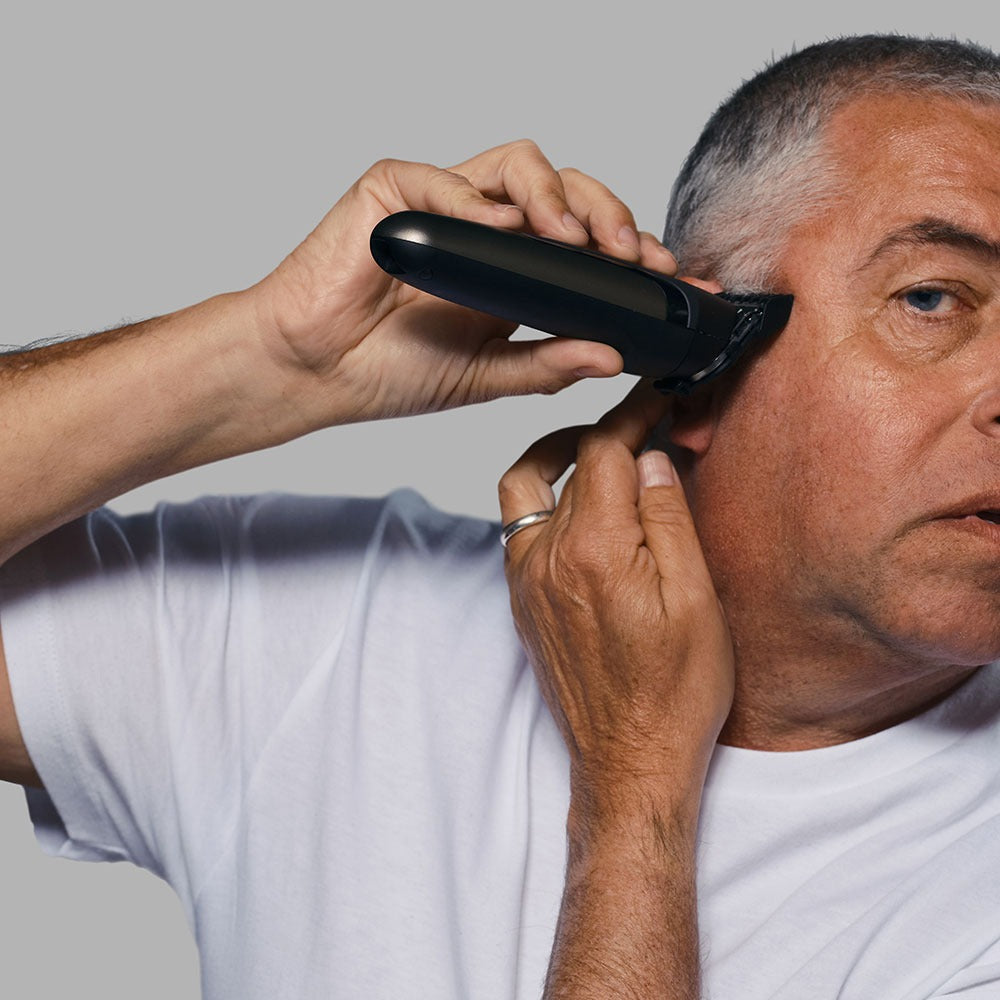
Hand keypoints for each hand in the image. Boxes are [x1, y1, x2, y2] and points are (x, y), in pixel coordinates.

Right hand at [250, 140, 677, 424]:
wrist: (312, 372)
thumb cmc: (388, 369)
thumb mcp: (486, 376)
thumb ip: (547, 362)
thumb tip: (613, 356)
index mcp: (514, 273)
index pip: (587, 246)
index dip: (634, 256)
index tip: (675, 281)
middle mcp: (487, 230)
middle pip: (566, 193)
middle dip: (610, 216)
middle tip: (631, 256)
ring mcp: (445, 206)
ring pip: (520, 165)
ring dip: (558, 197)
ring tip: (577, 239)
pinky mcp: (397, 192)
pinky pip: (445, 177)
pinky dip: (474, 198)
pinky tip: (499, 226)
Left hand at [499, 382, 733, 819]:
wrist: (629, 758)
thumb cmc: (674, 692)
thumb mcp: (696, 600)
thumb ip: (668, 518)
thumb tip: (651, 458)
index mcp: (595, 550)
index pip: (604, 451)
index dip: (632, 413)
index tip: (654, 396)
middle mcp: (547, 558)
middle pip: (571, 464)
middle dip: (611, 433)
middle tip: (649, 424)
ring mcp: (527, 580)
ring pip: (529, 488)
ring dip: (563, 457)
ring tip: (602, 453)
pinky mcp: (521, 600)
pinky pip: (518, 527)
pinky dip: (545, 500)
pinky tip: (581, 509)